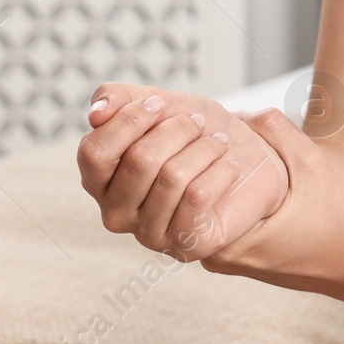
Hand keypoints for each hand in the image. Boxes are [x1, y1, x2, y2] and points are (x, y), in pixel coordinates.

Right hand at [77, 83, 288, 262]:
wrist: (250, 166)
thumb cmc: (197, 136)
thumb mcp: (161, 105)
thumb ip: (119, 99)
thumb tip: (95, 113)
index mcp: (100, 181)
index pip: (94, 152)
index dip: (129, 120)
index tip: (159, 104)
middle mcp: (116, 213)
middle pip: (139, 160)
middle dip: (178, 130)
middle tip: (199, 124)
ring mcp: (149, 234)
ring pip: (172, 176)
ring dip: (205, 148)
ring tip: (219, 142)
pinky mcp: (185, 245)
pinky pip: (198, 197)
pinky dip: (220, 171)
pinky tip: (229, 167)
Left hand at [193, 103, 343, 299]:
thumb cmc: (334, 218)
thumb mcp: (310, 163)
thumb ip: (276, 130)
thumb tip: (236, 113)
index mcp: (229, 239)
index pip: (182, 195)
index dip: (186, 154)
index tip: (202, 129)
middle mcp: (214, 255)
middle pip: (174, 204)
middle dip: (181, 161)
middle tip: (195, 130)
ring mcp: (217, 259)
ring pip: (181, 213)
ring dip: (189, 177)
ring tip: (205, 145)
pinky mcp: (226, 257)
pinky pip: (199, 220)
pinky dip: (202, 194)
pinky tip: (217, 167)